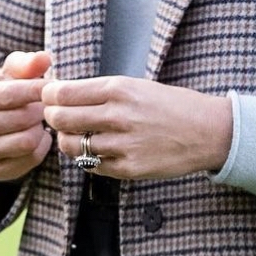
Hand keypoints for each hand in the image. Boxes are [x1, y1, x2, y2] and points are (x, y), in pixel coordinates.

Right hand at [0, 50, 54, 182]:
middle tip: (47, 105)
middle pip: (20, 119)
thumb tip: (43, 58)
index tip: (52, 86)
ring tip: (42, 119)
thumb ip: (27, 64)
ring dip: (41, 129)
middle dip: (40, 110)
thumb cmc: (5, 88)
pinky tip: (40, 136)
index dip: (35, 90)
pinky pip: (29, 161)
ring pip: (26, 142)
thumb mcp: (13, 72)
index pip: (8, 94)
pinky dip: (41, 148)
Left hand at [41, 76, 231, 180]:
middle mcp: (118, 116)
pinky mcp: (129, 169)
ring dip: (66, 140)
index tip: (48, 96)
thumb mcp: (134, 85)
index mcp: (118, 89)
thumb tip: (61, 92)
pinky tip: (95, 149)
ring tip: (73, 135)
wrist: (206, 131)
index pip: (63, 93)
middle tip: (54, 116)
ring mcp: (123, 145)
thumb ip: (99, 91)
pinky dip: (87, 158)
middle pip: (61, 118)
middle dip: (52, 117)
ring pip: (72, 145)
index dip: (49, 95)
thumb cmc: (168, 104)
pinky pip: (91, 165)